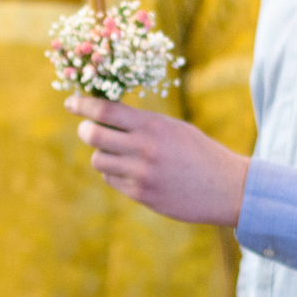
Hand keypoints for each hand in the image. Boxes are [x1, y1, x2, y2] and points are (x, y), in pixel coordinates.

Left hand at [66, 96, 249, 226]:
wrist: (226, 187)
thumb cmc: (198, 152)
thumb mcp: (173, 128)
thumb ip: (141, 123)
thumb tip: (104, 115)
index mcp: (153, 125)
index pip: (106, 109)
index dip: (82, 104)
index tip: (70, 101)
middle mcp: (144, 148)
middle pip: (93, 135)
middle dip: (86, 130)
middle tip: (88, 129)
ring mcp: (141, 174)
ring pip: (99, 160)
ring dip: (103, 155)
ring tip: (119, 153)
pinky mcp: (142, 194)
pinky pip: (112, 180)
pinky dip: (115, 173)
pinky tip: (132, 172)